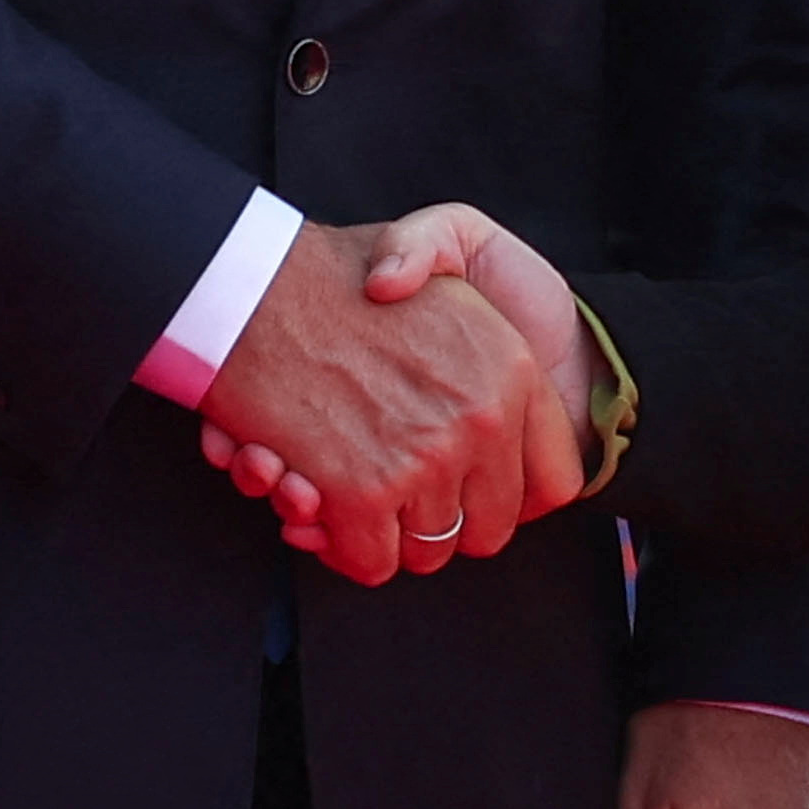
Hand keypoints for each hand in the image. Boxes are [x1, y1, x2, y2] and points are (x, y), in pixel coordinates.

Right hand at [193, 212, 577, 585]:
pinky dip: (344, 548)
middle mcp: (483, 418)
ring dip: (389, 534)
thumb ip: (490, 326)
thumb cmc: (341, 270)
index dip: (513, 492)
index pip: (556, 478)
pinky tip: (320, 505)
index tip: (477, 486)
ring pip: (428, 551)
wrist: (252, 279)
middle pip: (488, 528)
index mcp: (513, 367)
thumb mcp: (446, 248)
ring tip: (353, 493)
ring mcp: (424, 459)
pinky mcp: (362, 493)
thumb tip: (498, 411)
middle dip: (445, 521)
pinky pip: (371, 560)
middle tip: (402, 493)